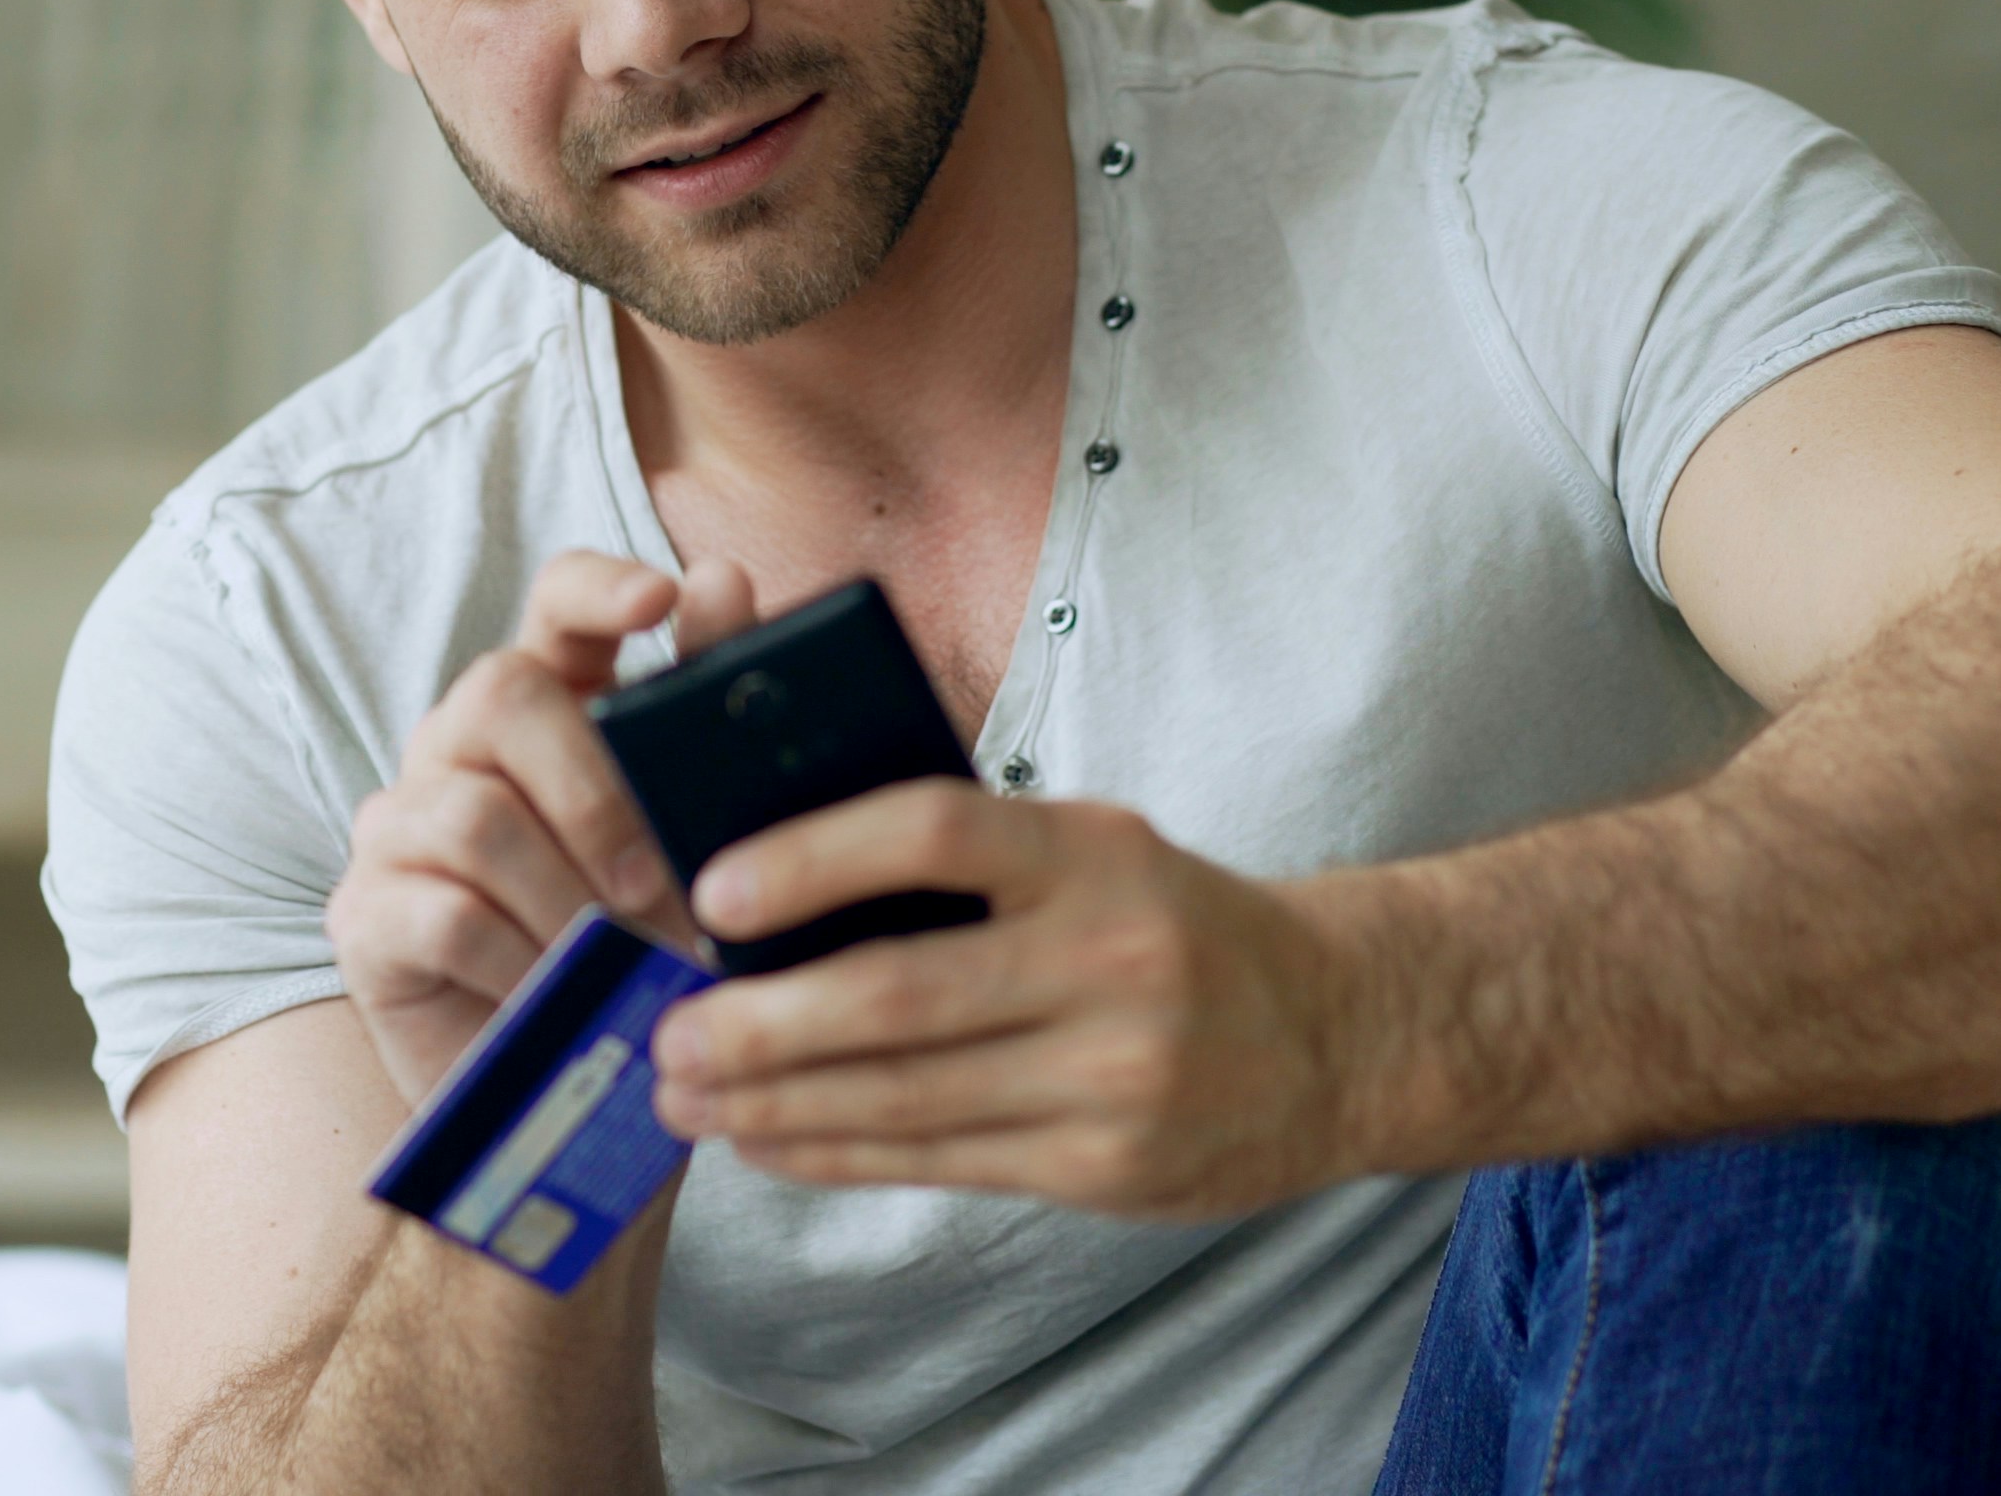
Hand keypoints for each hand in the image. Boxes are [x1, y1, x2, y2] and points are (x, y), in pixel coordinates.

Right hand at [327, 552, 755, 1099]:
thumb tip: (724, 582)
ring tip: (618, 966)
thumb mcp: (695, 851)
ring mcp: (400, 827)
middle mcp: (460, 749)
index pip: (555, 602)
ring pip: (474, 813)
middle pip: (498, 692)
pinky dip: (519, 964)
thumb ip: (704, 727)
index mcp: (550, 713)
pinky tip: (558, 1004)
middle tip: (650, 883)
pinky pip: (442, 913)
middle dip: (590, 785)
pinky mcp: (364, 917)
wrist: (572, 1115)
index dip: (599, 586)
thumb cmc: (642, 963)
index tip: (661, 599)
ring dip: (564, 899)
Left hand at [645, 781, 1369, 1218]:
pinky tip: (764, 1137)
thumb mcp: (1091, 848)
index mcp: (1094, 853)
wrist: (1334, 1033)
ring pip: (906, 1097)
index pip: (938, 832)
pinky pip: (938, 1162)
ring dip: (774, 1100)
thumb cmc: (1165, 920)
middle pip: (900, 995)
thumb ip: (964, 854)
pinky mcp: (1105, 1168)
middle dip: (761, 1023)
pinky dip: (834, 1150)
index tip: (712, 889)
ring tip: (684, 1093)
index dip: (815, 858)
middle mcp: (1111, 962)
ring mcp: (1114, 1076)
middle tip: (666, 1031)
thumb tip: (773, 868)